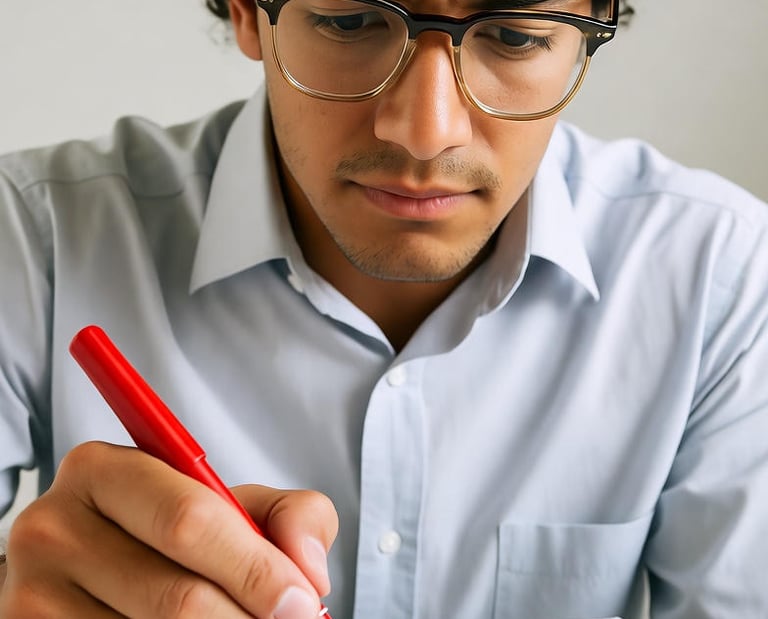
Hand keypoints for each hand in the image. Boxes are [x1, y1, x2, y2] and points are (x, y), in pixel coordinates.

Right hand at [0, 441, 337, 617]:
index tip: (299, 601)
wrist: (105, 575)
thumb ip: (290, 516)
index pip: (189, 520)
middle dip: (247, 618)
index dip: (255, 568)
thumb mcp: (236, 505)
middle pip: (175, 596)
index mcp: (103, 470)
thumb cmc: (178, 536)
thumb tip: (307, 572)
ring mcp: (31, 596)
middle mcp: (53, 528)